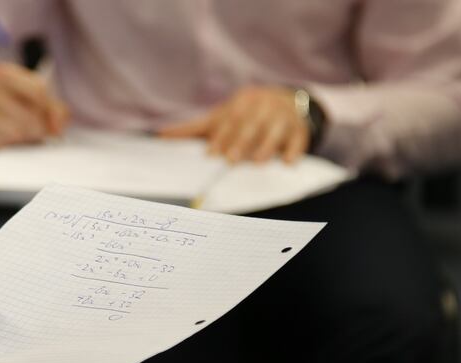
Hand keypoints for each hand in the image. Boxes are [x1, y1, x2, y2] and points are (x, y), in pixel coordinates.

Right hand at [0, 63, 68, 148]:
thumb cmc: (7, 100)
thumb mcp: (30, 93)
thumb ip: (53, 108)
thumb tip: (57, 130)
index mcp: (3, 73)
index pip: (38, 91)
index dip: (49, 112)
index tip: (51, 123)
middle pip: (28, 118)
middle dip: (38, 130)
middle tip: (36, 133)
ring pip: (15, 135)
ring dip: (24, 141)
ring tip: (21, 136)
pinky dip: (8, 147)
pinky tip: (7, 140)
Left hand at [160, 86, 307, 163]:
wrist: (287, 102)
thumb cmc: (243, 115)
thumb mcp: (220, 117)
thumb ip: (193, 128)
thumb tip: (160, 136)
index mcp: (242, 101)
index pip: (230, 119)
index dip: (221, 136)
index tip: (212, 154)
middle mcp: (264, 105)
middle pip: (251, 124)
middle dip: (241, 142)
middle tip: (231, 160)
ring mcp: (284, 117)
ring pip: (274, 131)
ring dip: (266, 147)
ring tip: (256, 163)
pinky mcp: (300, 129)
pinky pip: (298, 139)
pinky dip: (293, 151)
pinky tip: (287, 163)